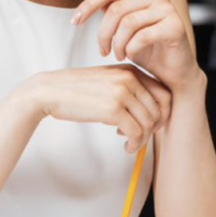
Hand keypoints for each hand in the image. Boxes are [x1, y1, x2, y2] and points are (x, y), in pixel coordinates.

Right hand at [24, 64, 170, 152]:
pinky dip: (134, 144)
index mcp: (131, 70)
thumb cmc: (78, 91)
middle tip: (139, 136)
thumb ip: (130, 91)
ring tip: (130, 143)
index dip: (163, 113)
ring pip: (149, 123)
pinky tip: (125, 146)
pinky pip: (136, 132)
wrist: (50, 91)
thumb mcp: (108, 82)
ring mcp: (122, 92)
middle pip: (160, 109)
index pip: (165, 93)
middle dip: (153, 128)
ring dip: (142, 139)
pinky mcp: (112, 109)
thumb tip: (153, 115)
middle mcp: (129, 78)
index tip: (150, 125)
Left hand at [73, 0, 198, 90]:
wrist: (173, 72)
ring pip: (128, 23)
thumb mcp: (121, 28)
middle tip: (102, 51)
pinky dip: (131, 49)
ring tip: (117, 55)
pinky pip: (142, 36)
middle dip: (103, 33)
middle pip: (116, 9)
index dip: (88, 5)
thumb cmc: (147, 50)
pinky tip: (130, 56)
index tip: (75, 22)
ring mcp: (168, 9)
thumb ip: (108, 6)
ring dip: (117, 44)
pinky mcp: (176, 26)